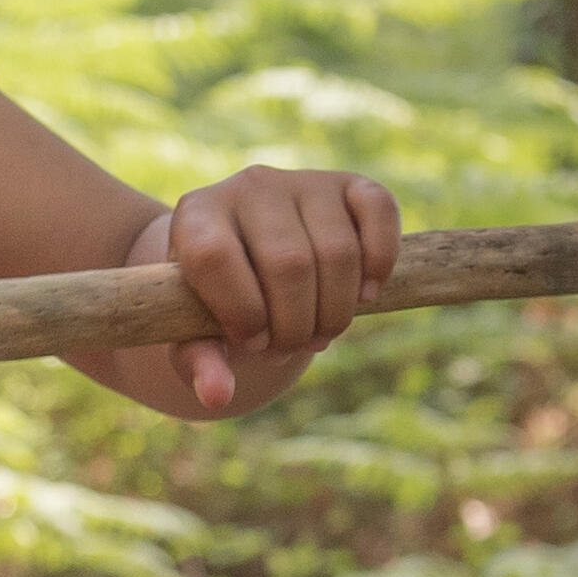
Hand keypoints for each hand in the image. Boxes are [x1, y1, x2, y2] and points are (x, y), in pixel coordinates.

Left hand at [134, 165, 400, 417]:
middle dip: (295, 324)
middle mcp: (248, 186)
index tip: (252, 342)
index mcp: (197, 215)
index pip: (214, 257)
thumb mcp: (197, 330)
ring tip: (318, 333)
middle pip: (289, 263)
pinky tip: (364, 296)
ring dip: (336, 310)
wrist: (254, 257)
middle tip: (290, 348)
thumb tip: (218, 395)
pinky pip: (380, 211)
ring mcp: (302, 181)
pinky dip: (381, 261)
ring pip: (338, 250)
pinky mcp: (349, 184)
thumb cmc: (220, 299)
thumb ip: (199, 361)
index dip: (240, 310)